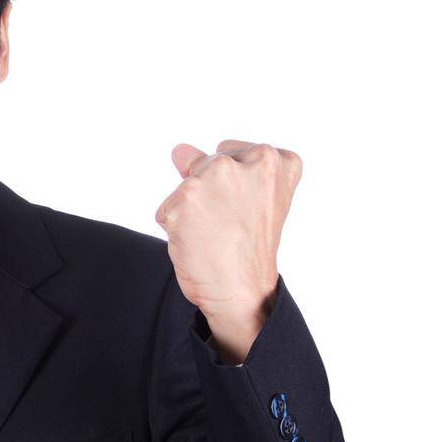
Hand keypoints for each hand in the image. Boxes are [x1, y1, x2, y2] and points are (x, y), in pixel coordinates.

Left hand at [155, 140, 301, 356]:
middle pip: (205, 165)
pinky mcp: (183, 201)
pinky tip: (197, 242)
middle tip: (228, 226)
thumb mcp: (256, 197)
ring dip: (190, 211)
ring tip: (214, 235)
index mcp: (275, 160)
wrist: (241, 290)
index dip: (231, 186)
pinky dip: (173, 227)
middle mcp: (247, 163)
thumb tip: (179, 150)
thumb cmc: (250, 248)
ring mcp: (213, 180)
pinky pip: (166, 210)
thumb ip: (223, 166)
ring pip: (185, 187)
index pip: (230, 152)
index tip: (245, 210)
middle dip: (208, 194)